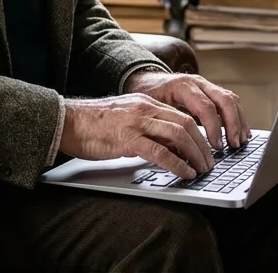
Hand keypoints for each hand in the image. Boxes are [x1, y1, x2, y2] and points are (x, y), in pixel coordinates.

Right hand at [58, 94, 215, 179]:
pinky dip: (177, 164)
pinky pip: (159, 151)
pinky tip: (184, 173)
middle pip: (186, 123)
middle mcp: (144, 109)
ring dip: (195, 154)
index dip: (199, 133)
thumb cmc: (93, 125)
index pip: (182, 115)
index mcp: (146, 103)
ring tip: (201, 169)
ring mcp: (136, 122)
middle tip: (210, 162)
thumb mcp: (126, 120)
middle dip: (203, 145)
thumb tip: (170, 146)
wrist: (67, 122)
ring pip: (178, 134)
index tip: (207, 150)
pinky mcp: (127, 139)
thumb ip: (148, 128)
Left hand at [124, 70, 250, 151]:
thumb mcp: (152, 109)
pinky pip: (230, 101)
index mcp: (182, 86)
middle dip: (232, 124)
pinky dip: (238, 116)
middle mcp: (198, 83)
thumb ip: (168, 125)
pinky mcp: (211, 91)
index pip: (205, 106)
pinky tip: (241, 132)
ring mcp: (206, 85)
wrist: (147, 80)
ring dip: (239, 121)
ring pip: (231, 99)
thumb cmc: (148, 96)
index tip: (216, 146)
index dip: (213, 127)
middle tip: (233, 144)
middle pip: (224, 100)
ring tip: (240, 141)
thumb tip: (179, 150)